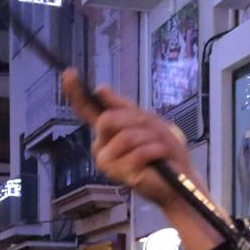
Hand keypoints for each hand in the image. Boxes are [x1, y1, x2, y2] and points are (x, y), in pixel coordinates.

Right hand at [63, 72, 196, 206]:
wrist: (181, 176)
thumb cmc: (164, 151)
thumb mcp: (147, 122)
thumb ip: (124, 108)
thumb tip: (100, 89)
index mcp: (107, 133)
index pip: (86, 110)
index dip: (76, 93)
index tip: (68, 73)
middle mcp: (101, 147)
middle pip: (108, 120)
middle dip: (135, 121)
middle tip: (153, 132)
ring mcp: (108, 163)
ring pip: (126, 136)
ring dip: (150, 139)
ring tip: (159, 149)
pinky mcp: (120, 175)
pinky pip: (138, 152)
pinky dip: (155, 151)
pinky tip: (160, 157)